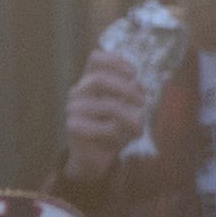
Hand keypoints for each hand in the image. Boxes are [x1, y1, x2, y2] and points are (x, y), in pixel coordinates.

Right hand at [58, 48, 149, 175]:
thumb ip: (133, 94)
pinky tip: (122, 138)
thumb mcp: (128, 109)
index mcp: (90, 81)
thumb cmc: (114, 129)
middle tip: (142, 102)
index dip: (115, 61)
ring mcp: (73, 108)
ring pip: (107, 106)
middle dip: (126, 90)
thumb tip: (137, 85)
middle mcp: (79, 92)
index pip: (96, 59)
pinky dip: (119, 134)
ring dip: (130, 117)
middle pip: (100, 80)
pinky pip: (105, 127)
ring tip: (139, 126)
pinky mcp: (73, 127)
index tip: (134, 74)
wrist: (95, 157)